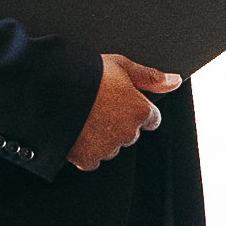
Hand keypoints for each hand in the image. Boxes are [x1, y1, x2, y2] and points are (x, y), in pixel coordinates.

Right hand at [69, 56, 179, 171]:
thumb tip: (174, 81)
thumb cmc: (85, 73)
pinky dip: (86, 150)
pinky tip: (77, 132)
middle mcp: (128, 132)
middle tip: (98, 107)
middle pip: (130, 133)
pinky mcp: (88, 158)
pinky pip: (93, 159)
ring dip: (103, 137)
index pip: (151, 118)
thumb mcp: (121, 65)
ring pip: (112, 147)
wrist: (51, 88)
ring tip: (84, 117)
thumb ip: (150, 77)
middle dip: (119, 123)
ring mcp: (108, 147)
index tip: (121, 102)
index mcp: (140, 110)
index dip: (136, 108)